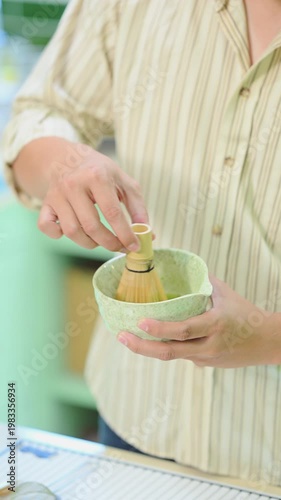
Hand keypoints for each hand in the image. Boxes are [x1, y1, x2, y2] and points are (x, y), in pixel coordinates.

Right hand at [38, 145, 147, 249]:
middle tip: (119, 247)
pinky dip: (58, 235)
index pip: (112, 213)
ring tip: (100, 239)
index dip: (125, 234)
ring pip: (71, 231)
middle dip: (109, 243)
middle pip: (91, 226)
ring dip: (89, 243)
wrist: (67, 157)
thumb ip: (138, 208)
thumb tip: (148, 235)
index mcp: (97, 176)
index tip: (134, 246)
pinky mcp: (45, 203)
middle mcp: (74, 184)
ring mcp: (57, 194)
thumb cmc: (100, 172)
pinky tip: (71, 231)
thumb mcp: (124, 182)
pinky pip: (46, 227)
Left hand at [117, 276, 280, 366]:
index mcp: (215, 325)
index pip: (183, 331)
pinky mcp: (204, 364)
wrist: (266, 343)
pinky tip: (151, 339)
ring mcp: (206, 358)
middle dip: (142, 346)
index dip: (160, 329)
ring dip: (147, 349)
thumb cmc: (247, 314)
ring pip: (171, 357)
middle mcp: (209, 345)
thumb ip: (205, 281)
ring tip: (128, 338)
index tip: (140, 321)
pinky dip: (166, 346)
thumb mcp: (227, 295)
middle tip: (122, 336)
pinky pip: (181, 355)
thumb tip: (186, 265)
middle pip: (170, 352)